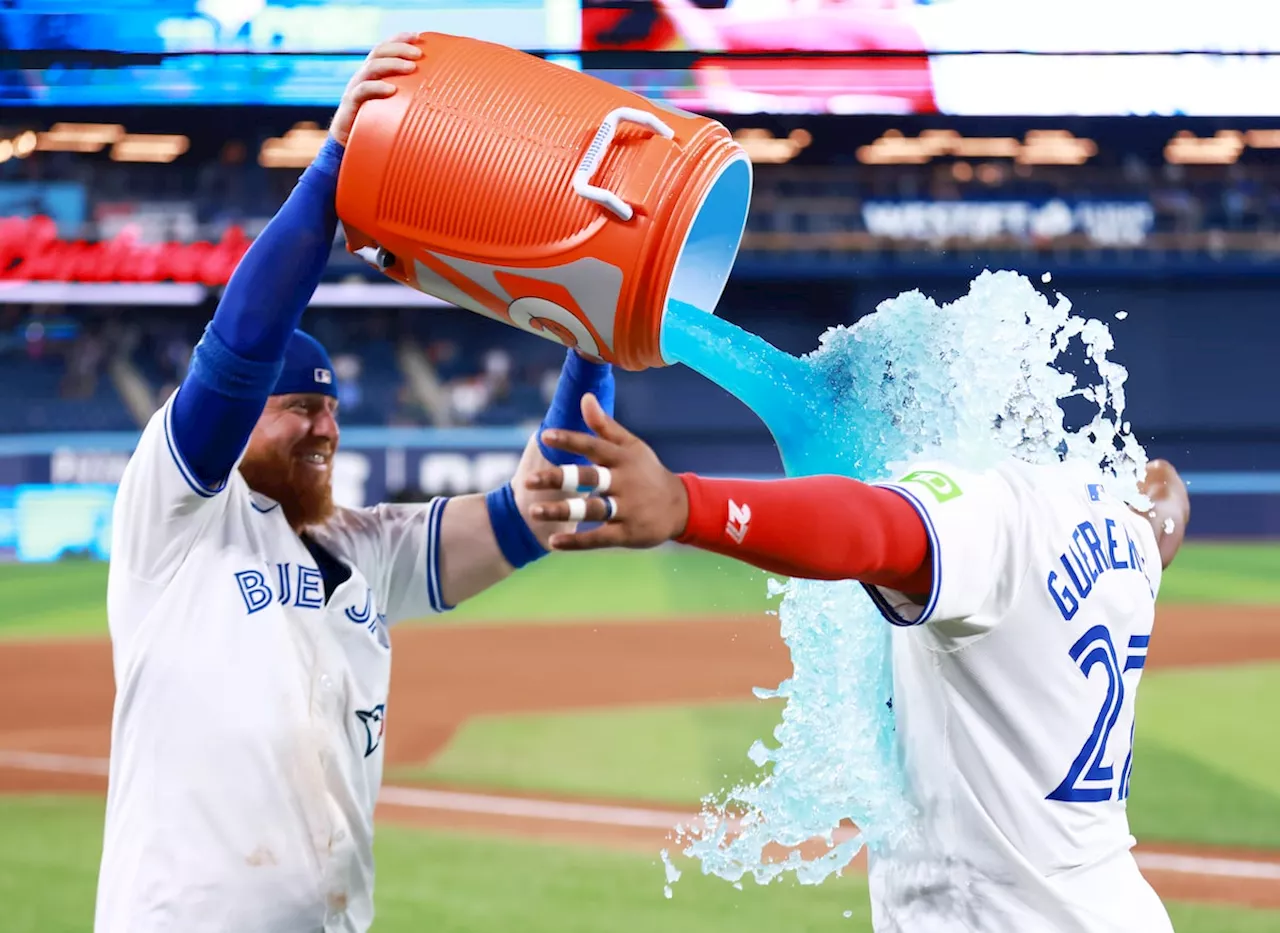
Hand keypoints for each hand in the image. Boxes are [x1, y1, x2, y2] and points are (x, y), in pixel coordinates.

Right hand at [329, 33, 422, 146]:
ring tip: (411, 67)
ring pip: (371, 68)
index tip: (418, 36)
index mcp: (373, 73)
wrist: (350, 146)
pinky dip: (377, 88)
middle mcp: (363, 76)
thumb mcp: (395, 106)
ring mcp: (355, 89)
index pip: (385, 48)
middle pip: (379, 52)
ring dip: (392, 64)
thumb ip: (409, 96)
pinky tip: (392, 90)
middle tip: (419, 53)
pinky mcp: (350, 105)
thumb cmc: (379, 126)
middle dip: (400, 49)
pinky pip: (362, 92)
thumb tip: (442, 94)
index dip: (399, 39)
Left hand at [525, 394, 688, 550]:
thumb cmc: (648, 472)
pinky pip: (599, 538)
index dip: (571, 441)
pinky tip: (554, 542)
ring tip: (534, 511)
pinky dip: (576, 541)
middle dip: (558, 478)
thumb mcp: (632, 446)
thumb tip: (584, 397)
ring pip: (590, 509)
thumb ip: (604, 426)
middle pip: (588, 478)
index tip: (546, 436)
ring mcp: (627, 509)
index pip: (594, 446)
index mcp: (623, 458)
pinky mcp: (628, 533)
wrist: (680, 507)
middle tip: (528, 481)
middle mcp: (625, 482)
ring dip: (562, 511)